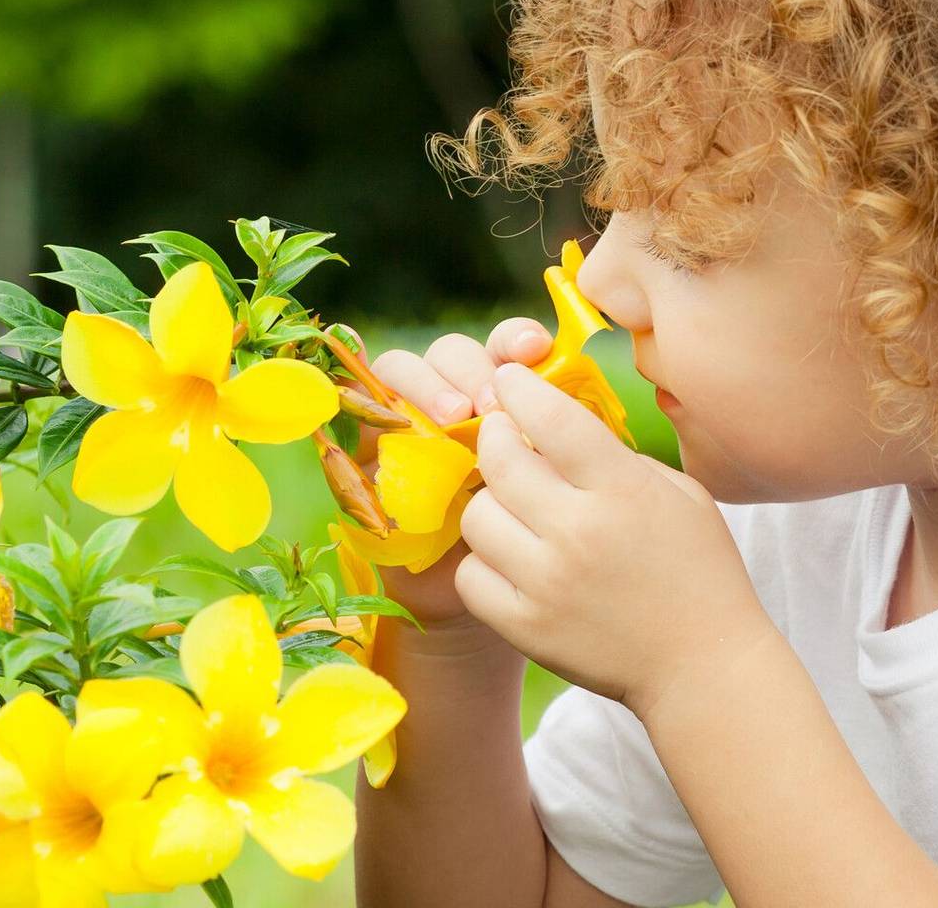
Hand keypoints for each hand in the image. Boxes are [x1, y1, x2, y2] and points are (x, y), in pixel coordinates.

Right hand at [358, 317, 551, 628]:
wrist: (511, 599)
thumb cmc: (555, 540)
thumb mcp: (569, 487)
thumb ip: (567, 444)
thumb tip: (582, 405)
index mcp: (513, 395)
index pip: (507, 344)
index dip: (515, 338)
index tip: (537, 351)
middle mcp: (460, 401)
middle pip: (450, 353)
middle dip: (468, 369)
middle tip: (489, 405)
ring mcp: (411, 425)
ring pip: (400, 373)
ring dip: (425, 387)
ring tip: (452, 420)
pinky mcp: (371, 455)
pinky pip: (356, 414)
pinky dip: (364, 401)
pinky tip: (390, 419)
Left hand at [454, 363, 778, 711]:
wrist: (703, 666)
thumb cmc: (698, 571)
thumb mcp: (680, 494)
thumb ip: (618, 457)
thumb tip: (555, 423)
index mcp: (623, 491)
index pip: (550, 418)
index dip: (520, 389)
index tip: (508, 379)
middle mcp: (580, 533)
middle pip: (499, 461)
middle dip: (493, 436)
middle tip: (500, 434)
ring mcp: (547, 583)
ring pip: (476, 517)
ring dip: (489, 502)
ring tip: (510, 505)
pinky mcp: (526, 627)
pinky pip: (471, 576)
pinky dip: (484, 563)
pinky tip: (509, 558)